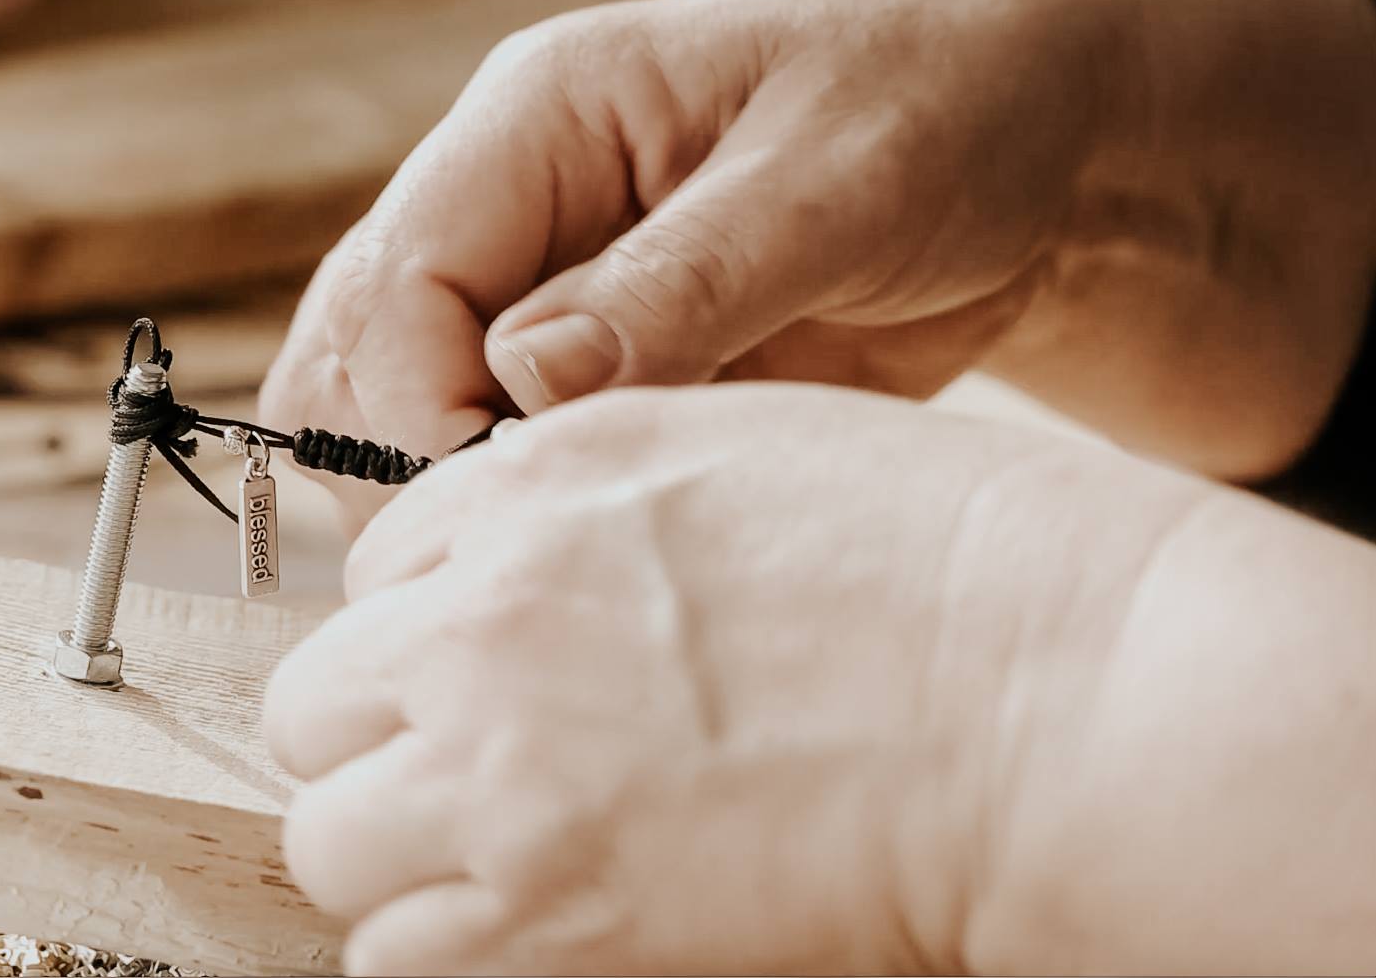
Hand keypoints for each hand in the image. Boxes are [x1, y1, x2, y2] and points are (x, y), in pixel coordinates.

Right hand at [261, 0, 1375, 527]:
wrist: (1043, 160)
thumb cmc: (947, 106)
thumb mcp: (827, 182)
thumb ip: (675, 283)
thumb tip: (522, 384)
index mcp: (543, 118)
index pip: (402, 273)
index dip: (414, 402)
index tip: (493, 501)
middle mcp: (519, 206)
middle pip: (367, 351)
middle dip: (402, 463)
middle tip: (509, 556)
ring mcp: (552, 295)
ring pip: (416, 415)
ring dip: (455, 501)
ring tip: (553, 566)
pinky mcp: (604, 374)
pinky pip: (521, 459)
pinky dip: (536, 518)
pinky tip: (603, 558)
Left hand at [263, 384, 1211, 973]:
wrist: (1059, 699)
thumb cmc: (955, 564)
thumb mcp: (747, 449)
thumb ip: (593, 500)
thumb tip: (516, 568)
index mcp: (532, 489)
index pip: (378, 573)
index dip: (432, 632)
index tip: (490, 677)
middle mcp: (483, 619)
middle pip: (318, 706)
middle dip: (384, 741)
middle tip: (480, 779)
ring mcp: (500, 769)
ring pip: (333, 841)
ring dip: (403, 857)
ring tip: (509, 867)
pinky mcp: (546, 916)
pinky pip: (397, 960)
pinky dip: (443, 951)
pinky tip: (531, 933)